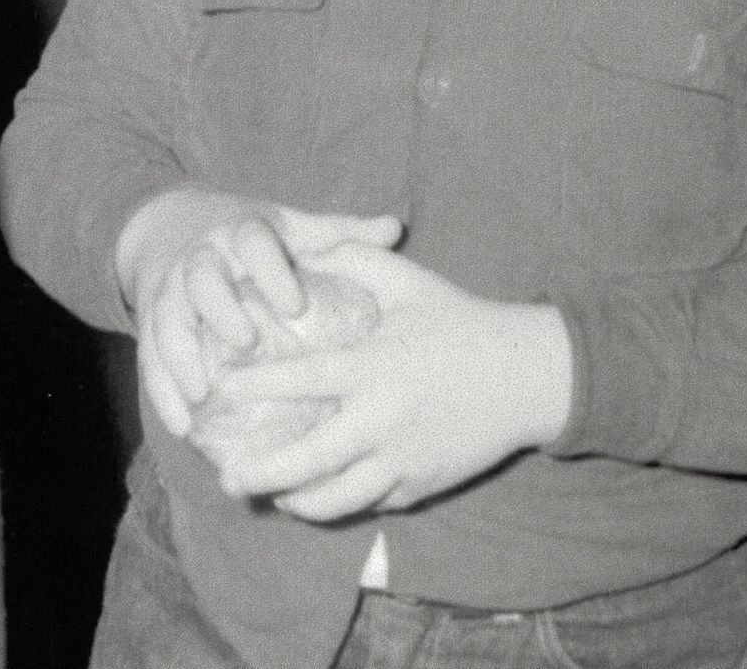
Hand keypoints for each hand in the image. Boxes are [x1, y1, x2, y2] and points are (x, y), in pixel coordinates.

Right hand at [117, 192, 401, 439]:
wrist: (171, 226)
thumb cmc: (249, 238)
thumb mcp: (289, 226)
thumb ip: (338, 233)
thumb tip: (394, 227)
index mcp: (239, 232)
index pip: (253, 242)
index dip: (271, 270)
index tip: (294, 304)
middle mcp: (200, 257)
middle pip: (201, 278)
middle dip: (219, 309)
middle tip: (245, 344)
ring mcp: (170, 289)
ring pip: (167, 320)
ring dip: (179, 359)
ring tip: (201, 397)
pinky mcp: (150, 321)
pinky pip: (149, 355)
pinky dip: (161, 391)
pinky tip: (181, 426)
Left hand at [183, 240, 573, 518]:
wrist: (526, 376)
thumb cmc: (460, 321)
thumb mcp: (405, 279)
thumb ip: (350, 257)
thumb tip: (301, 243)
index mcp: (373, 368)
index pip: (301, 381)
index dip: (255, 386)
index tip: (220, 390)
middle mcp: (382, 421)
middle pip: (310, 460)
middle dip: (263, 473)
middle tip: (225, 478)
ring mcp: (403, 461)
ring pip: (338, 498)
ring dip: (297, 501)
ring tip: (269, 494)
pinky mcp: (422, 486)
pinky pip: (371, 503)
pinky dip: (339, 503)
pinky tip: (317, 496)